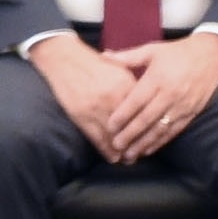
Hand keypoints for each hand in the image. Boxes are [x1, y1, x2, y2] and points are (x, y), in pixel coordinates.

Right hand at [28, 35, 137, 156]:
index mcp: (124, 85)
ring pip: (115, 137)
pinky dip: (106, 151)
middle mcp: (113, 98)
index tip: (152, 137)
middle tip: (142, 153)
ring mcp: (96, 109)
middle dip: (137, 144)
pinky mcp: (82, 117)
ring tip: (129, 159)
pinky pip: (97, 139)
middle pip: (130, 128)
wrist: (65, 60)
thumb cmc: (92, 63)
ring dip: (123, 152)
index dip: (148, 128)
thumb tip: (146, 102)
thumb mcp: (118, 68)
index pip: (142, 112)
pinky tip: (113, 158)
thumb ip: (132, 85)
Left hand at [98, 31, 217, 159]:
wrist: (212, 55)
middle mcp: (169, 94)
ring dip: (143, 143)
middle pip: (146, 119)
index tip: (109, 126)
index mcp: (157, 78)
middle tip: (115, 145)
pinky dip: (160, 142)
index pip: (136, 101)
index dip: (122, 115)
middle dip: (129, 134)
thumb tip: (104, 56)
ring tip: (129, 154)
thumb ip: (127, 57)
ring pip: (159, 129)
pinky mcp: (191, 113)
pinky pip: (173, 131)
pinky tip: (148, 150)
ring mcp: (182, 106)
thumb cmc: (178, 52)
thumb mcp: (152, 50)